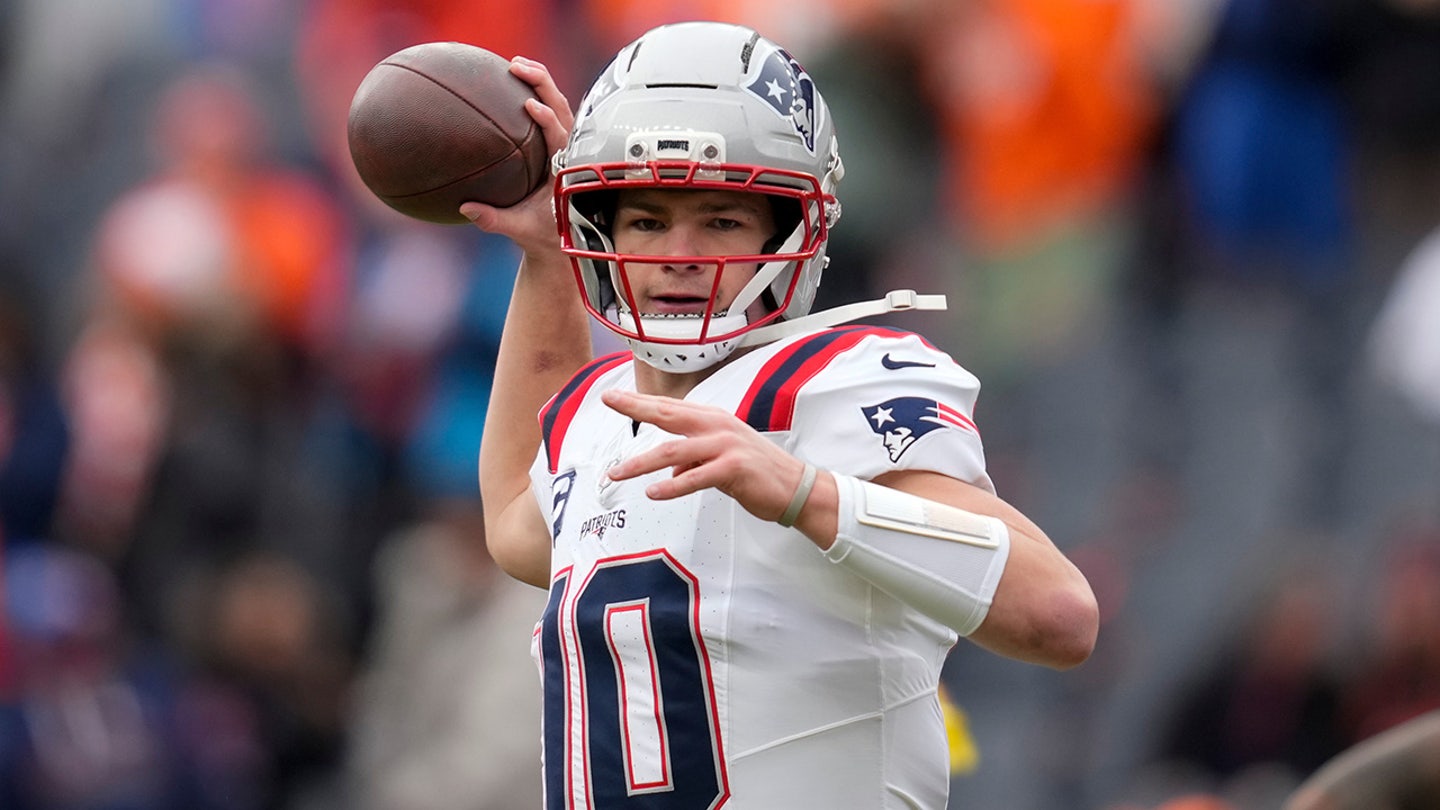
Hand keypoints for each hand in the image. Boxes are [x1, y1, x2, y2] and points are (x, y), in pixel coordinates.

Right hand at [461, 56, 572, 254]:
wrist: (561, 237)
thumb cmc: (543, 234)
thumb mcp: (519, 229)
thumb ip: (493, 220)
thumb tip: (465, 208)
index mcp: (567, 171)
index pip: (561, 138)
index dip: (548, 120)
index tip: (531, 106)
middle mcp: (571, 152)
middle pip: (564, 110)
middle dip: (543, 84)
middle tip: (516, 67)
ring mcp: (567, 145)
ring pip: (560, 106)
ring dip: (541, 82)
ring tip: (516, 64)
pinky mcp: (559, 143)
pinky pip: (552, 113)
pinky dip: (537, 94)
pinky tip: (512, 81)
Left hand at [601, 389, 813, 524]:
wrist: (796, 487)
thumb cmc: (758, 472)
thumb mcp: (721, 460)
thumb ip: (693, 460)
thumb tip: (672, 470)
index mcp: (713, 419)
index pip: (670, 407)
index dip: (640, 401)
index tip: (613, 396)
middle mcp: (718, 426)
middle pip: (668, 415)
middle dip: (635, 408)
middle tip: (608, 402)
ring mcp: (726, 446)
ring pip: (674, 452)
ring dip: (641, 464)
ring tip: (617, 473)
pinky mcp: (735, 469)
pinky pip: (696, 478)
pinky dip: (673, 486)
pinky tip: (654, 492)